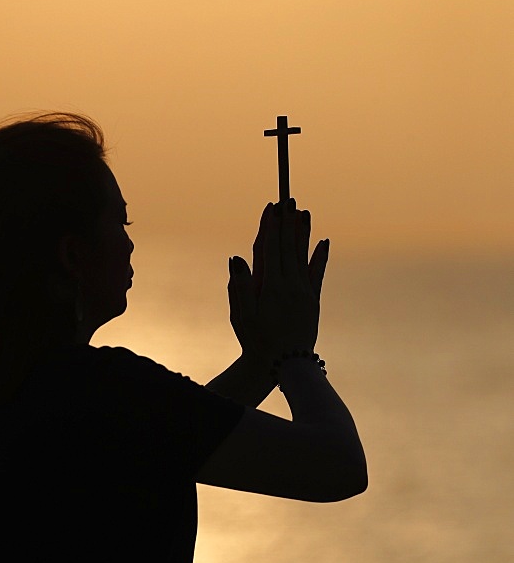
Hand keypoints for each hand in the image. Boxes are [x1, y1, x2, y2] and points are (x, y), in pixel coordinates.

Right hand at [228, 199, 328, 364]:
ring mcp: (304, 292)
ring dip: (303, 232)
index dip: (271, 225)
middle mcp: (290, 286)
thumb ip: (239, 286)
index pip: (270, 248)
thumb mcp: (242, 316)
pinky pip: (317, 273)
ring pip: (303, 255)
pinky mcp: (313, 300)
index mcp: (270, 287)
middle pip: (288, 246)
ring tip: (304, 212)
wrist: (285, 364)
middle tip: (288, 198)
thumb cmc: (257, 341)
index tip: (271, 206)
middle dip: (287, 222)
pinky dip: (320, 256)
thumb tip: (236, 257)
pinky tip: (324, 241)